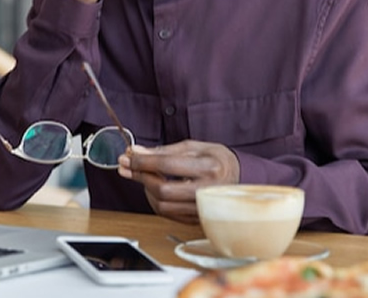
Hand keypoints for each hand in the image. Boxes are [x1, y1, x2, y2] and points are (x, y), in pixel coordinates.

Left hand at [118, 141, 239, 223]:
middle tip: (128, 166)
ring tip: (142, 175)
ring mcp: (203, 208)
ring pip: (162, 205)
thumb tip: (136, 152)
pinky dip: (156, 201)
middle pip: (163, 189)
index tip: (127, 157)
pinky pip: (168, 214)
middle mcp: (208, 190)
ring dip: (145, 190)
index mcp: (209, 167)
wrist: (239, 177)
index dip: (142, 162)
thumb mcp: (193, 147)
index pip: (167, 165)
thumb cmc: (216, 159)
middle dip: (141, 177)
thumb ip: (163, 151)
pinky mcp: (198, 219)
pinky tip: (153, 188)